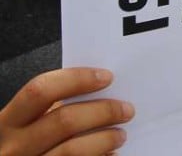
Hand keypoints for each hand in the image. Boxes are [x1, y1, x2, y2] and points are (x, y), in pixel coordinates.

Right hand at [0, 68, 131, 155]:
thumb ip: (53, 109)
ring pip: (71, 150)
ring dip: (104, 139)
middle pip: (64, 121)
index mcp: (8, 122)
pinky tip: (110, 154)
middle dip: (102, 111)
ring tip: (120, 134)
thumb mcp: (28, 124)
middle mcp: (13, 146)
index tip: (107, 77)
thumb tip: (102, 92)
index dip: (76, 80)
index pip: (40, 91)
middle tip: (126, 109)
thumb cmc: (26, 145)